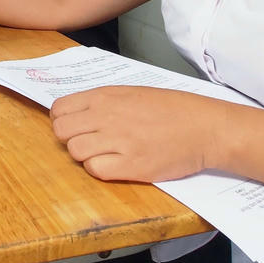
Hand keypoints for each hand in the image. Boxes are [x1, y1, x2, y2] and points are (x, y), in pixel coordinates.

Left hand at [50, 87, 231, 182]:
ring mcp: (118, 140)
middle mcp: (107, 116)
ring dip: (84, 155)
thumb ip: (103, 102)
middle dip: (69, 139)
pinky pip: (95, 169)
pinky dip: (100, 169)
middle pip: (61, 131)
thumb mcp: (132, 93)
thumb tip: (76, 113)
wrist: (204, 127)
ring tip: (104, 154)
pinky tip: (115, 165)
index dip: (62, 120)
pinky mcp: (131, 165)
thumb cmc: (172, 109)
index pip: (59, 109)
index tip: (74, 127)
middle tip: (88, 143)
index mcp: (105, 96)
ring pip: (75, 151)